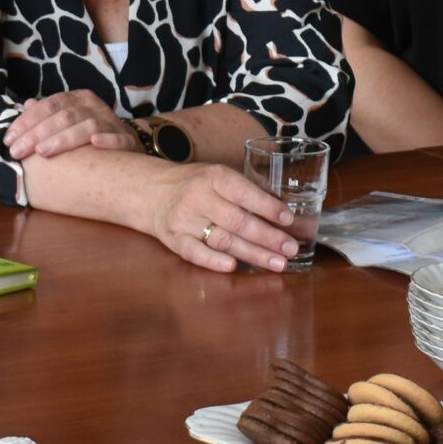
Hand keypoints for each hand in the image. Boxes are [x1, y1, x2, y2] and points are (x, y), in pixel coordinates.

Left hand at [4, 91, 139, 161]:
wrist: (128, 146)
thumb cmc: (90, 135)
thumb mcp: (67, 122)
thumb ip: (47, 115)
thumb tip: (25, 105)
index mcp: (77, 99)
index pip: (49, 106)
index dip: (27, 121)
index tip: (9, 139)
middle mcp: (93, 106)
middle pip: (63, 116)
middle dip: (37, 134)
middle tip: (18, 151)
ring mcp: (111, 121)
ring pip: (86, 126)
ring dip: (64, 138)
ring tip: (43, 152)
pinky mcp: (127, 139)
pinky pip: (118, 138)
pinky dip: (107, 140)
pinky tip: (94, 144)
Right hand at [142, 163, 298, 273]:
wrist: (152, 191)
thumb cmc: (195, 185)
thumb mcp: (217, 176)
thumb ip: (244, 192)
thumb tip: (281, 216)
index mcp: (214, 177)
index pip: (244, 193)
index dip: (268, 207)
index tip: (288, 220)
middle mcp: (199, 197)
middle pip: (238, 221)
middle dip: (268, 237)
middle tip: (290, 249)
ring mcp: (185, 220)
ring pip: (223, 240)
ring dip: (253, 254)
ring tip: (277, 263)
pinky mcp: (174, 239)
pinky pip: (195, 253)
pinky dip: (214, 261)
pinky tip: (235, 267)